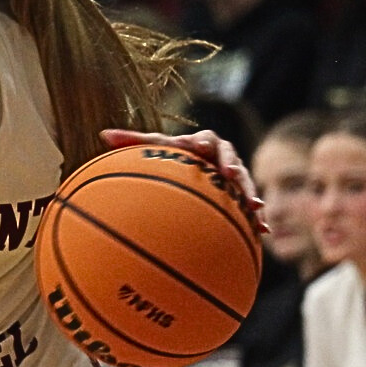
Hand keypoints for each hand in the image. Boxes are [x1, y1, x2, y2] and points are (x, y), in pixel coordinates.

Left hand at [101, 127, 268, 234]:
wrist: (198, 164)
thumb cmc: (172, 155)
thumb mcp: (155, 149)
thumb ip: (133, 141)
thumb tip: (103, 135)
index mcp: (201, 142)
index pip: (203, 139)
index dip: (201, 142)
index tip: (199, 146)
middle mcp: (221, 155)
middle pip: (230, 158)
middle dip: (233, 166)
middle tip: (232, 175)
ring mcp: (233, 173)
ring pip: (246, 181)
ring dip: (250, 192)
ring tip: (255, 207)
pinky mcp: (241, 191)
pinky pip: (250, 204)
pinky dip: (257, 216)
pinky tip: (263, 232)